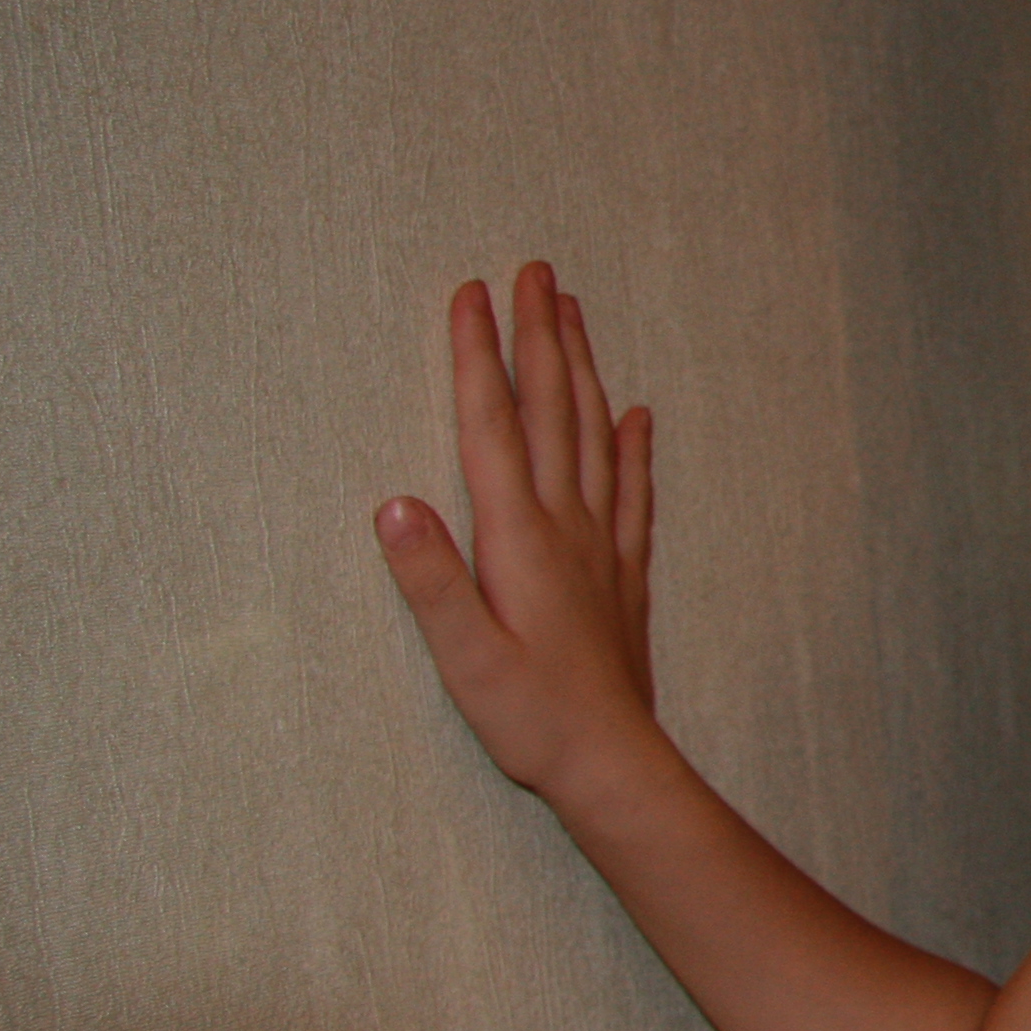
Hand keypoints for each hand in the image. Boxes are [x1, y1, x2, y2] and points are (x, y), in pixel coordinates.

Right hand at [374, 265, 660, 795]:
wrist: (613, 760)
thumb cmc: (530, 716)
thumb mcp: (463, 656)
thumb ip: (430, 580)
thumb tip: (392, 505)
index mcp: (519, 537)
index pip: (491, 426)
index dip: (477, 356)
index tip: (469, 293)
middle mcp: (566, 526)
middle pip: (551, 411)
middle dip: (538, 336)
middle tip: (533, 270)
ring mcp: (602, 545)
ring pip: (594, 435)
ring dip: (582, 370)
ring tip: (574, 314)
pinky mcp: (623, 573)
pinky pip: (632, 492)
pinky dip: (633, 447)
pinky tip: (638, 416)